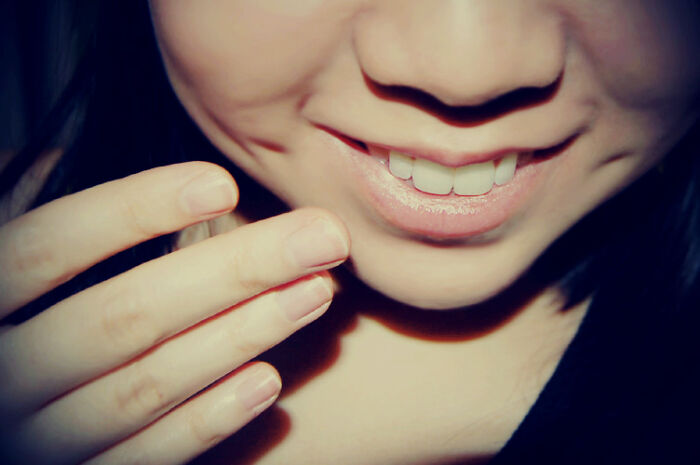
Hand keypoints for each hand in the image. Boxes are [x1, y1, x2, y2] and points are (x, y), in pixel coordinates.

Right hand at [0, 162, 349, 463]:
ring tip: (318, 291)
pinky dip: (204, 422)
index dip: (132, 212)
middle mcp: (3, 373)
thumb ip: (30, 220)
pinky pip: (144, 459)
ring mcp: (37, 435)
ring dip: (242, 336)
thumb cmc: (12, 313)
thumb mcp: (6, 266)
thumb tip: (65, 155)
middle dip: (234, 272)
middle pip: (124, 317)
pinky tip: (266, 382)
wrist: (11, 402)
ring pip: (146, 386)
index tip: (222, 183)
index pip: (48, 246)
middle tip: (323, 237)